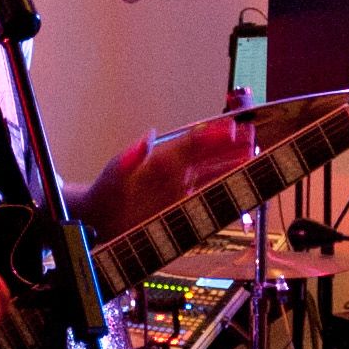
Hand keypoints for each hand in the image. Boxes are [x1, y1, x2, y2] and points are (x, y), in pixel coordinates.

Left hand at [84, 113, 255, 233]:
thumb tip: (146, 138)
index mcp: (161, 160)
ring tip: (253, 155)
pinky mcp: (179, 207)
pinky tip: (237, 186)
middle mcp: (174, 172)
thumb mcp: (113, 177)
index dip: (213, 134)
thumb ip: (128, 159)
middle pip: (208, 155)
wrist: (95, 220)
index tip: (233, 127)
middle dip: (231, 146)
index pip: (192, 143)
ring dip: (232, 165)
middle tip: (253, 136)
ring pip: (212, 173)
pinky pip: (207, 196)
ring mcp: (178, 189)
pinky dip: (224, 191)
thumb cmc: (102, 196)